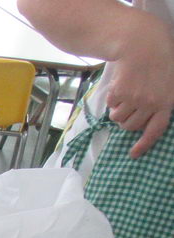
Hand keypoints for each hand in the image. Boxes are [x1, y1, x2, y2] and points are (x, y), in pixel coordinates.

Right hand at [106, 22, 173, 157]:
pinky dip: (112, 99)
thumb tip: (151, 118)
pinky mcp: (120, 94)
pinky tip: (120, 85)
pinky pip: (111, 106)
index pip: (155, 130)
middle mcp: (151, 103)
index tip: (133, 154)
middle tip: (128, 108)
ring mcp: (135, 99)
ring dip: (118, 111)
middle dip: (127, 121)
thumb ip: (164, 100)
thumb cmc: (159, 58)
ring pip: (118, 118)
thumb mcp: (170, 80)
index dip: (144, 145)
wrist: (142, 43)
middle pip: (131, 126)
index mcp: (167, 101)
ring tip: (123, 95)